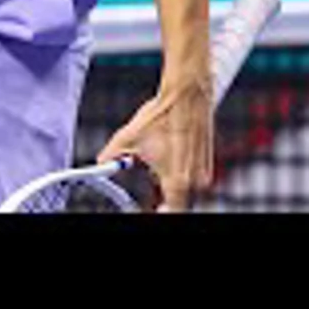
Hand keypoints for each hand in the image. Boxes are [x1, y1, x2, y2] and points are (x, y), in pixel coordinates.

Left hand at [95, 76, 213, 212]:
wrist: (187, 95)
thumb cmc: (162, 115)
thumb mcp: (129, 136)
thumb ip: (113, 155)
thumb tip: (100, 161)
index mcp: (176, 181)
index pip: (170, 213)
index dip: (158, 213)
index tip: (149, 209)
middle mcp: (194, 181)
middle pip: (179, 204)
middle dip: (163, 200)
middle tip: (151, 192)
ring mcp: (203, 173)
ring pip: (187, 193)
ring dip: (174, 188)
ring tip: (160, 163)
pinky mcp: (207, 164)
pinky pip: (194, 181)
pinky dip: (182, 176)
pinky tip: (171, 157)